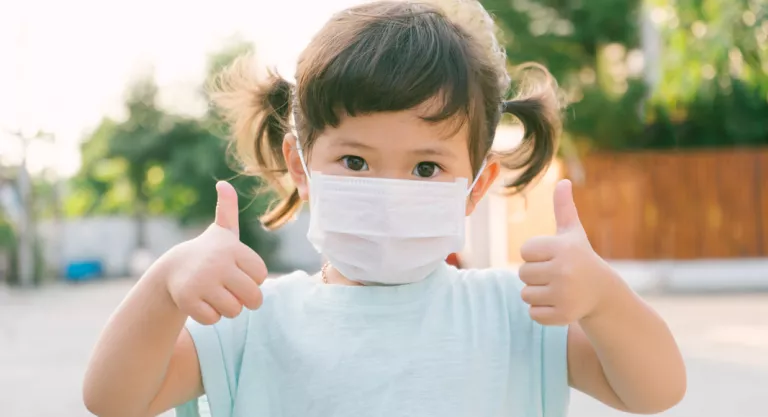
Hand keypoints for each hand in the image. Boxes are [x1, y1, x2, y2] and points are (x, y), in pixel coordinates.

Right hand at [165, 181, 267, 324]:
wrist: (172, 269)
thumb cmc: (208, 253)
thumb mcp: (222, 232)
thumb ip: (229, 209)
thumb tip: (224, 184)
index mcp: (232, 248)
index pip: (261, 276)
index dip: (251, 279)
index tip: (237, 271)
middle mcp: (218, 263)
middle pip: (253, 298)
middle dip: (244, 300)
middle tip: (230, 290)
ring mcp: (202, 282)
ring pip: (234, 311)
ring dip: (226, 309)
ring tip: (214, 294)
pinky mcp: (188, 300)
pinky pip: (213, 319)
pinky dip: (209, 316)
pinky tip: (201, 302)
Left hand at [518, 179, 616, 325]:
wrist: (602, 293)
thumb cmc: (581, 258)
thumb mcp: (573, 233)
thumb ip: (564, 208)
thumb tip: (563, 181)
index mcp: (562, 248)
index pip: (525, 251)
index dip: (536, 255)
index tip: (554, 257)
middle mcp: (564, 270)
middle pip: (522, 273)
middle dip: (535, 275)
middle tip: (557, 275)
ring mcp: (564, 294)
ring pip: (525, 294)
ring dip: (537, 293)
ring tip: (558, 289)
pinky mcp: (562, 315)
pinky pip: (533, 313)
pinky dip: (542, 311)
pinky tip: (559, 304)